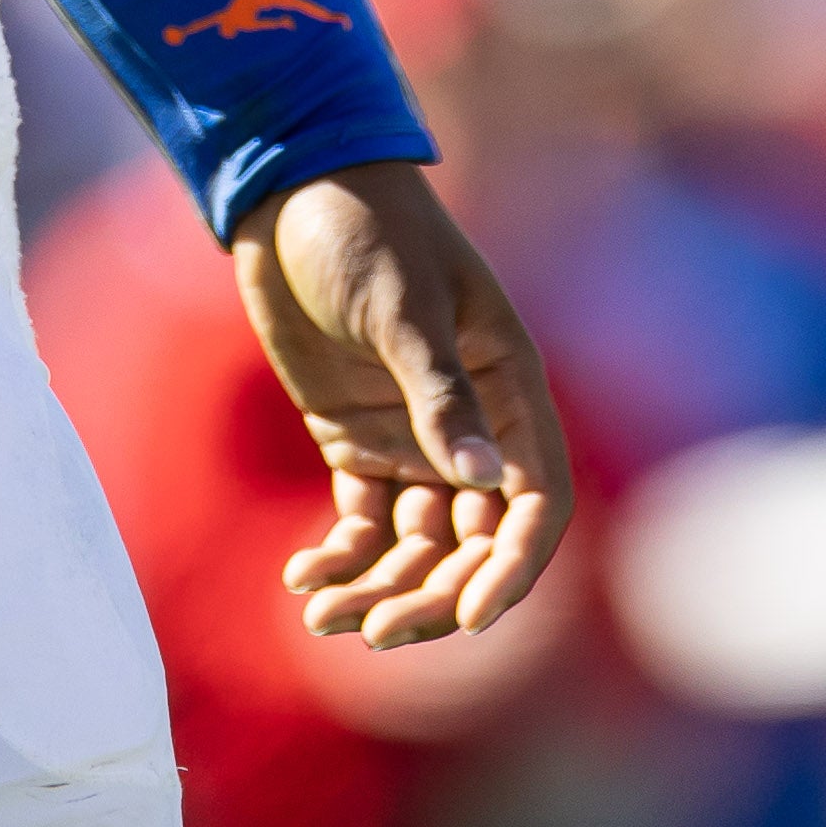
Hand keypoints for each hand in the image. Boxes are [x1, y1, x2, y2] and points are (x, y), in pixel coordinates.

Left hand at [230, 160, 568, 647]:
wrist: (289, 193)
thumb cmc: (363, 230)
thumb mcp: (403, 308)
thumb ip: (439, 394)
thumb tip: (482, 485)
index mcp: (508, 387)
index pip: (536, 499)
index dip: (515, 566)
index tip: (473, 618)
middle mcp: (471, 425)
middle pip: (474, 541)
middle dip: (433, 595)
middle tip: (377, 633)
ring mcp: (413, 437)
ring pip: (415, 545)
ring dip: (380, 588)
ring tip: (322, 615)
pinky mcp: (356, 440)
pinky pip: (361, 523)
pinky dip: (338, 558)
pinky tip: (300, 579)